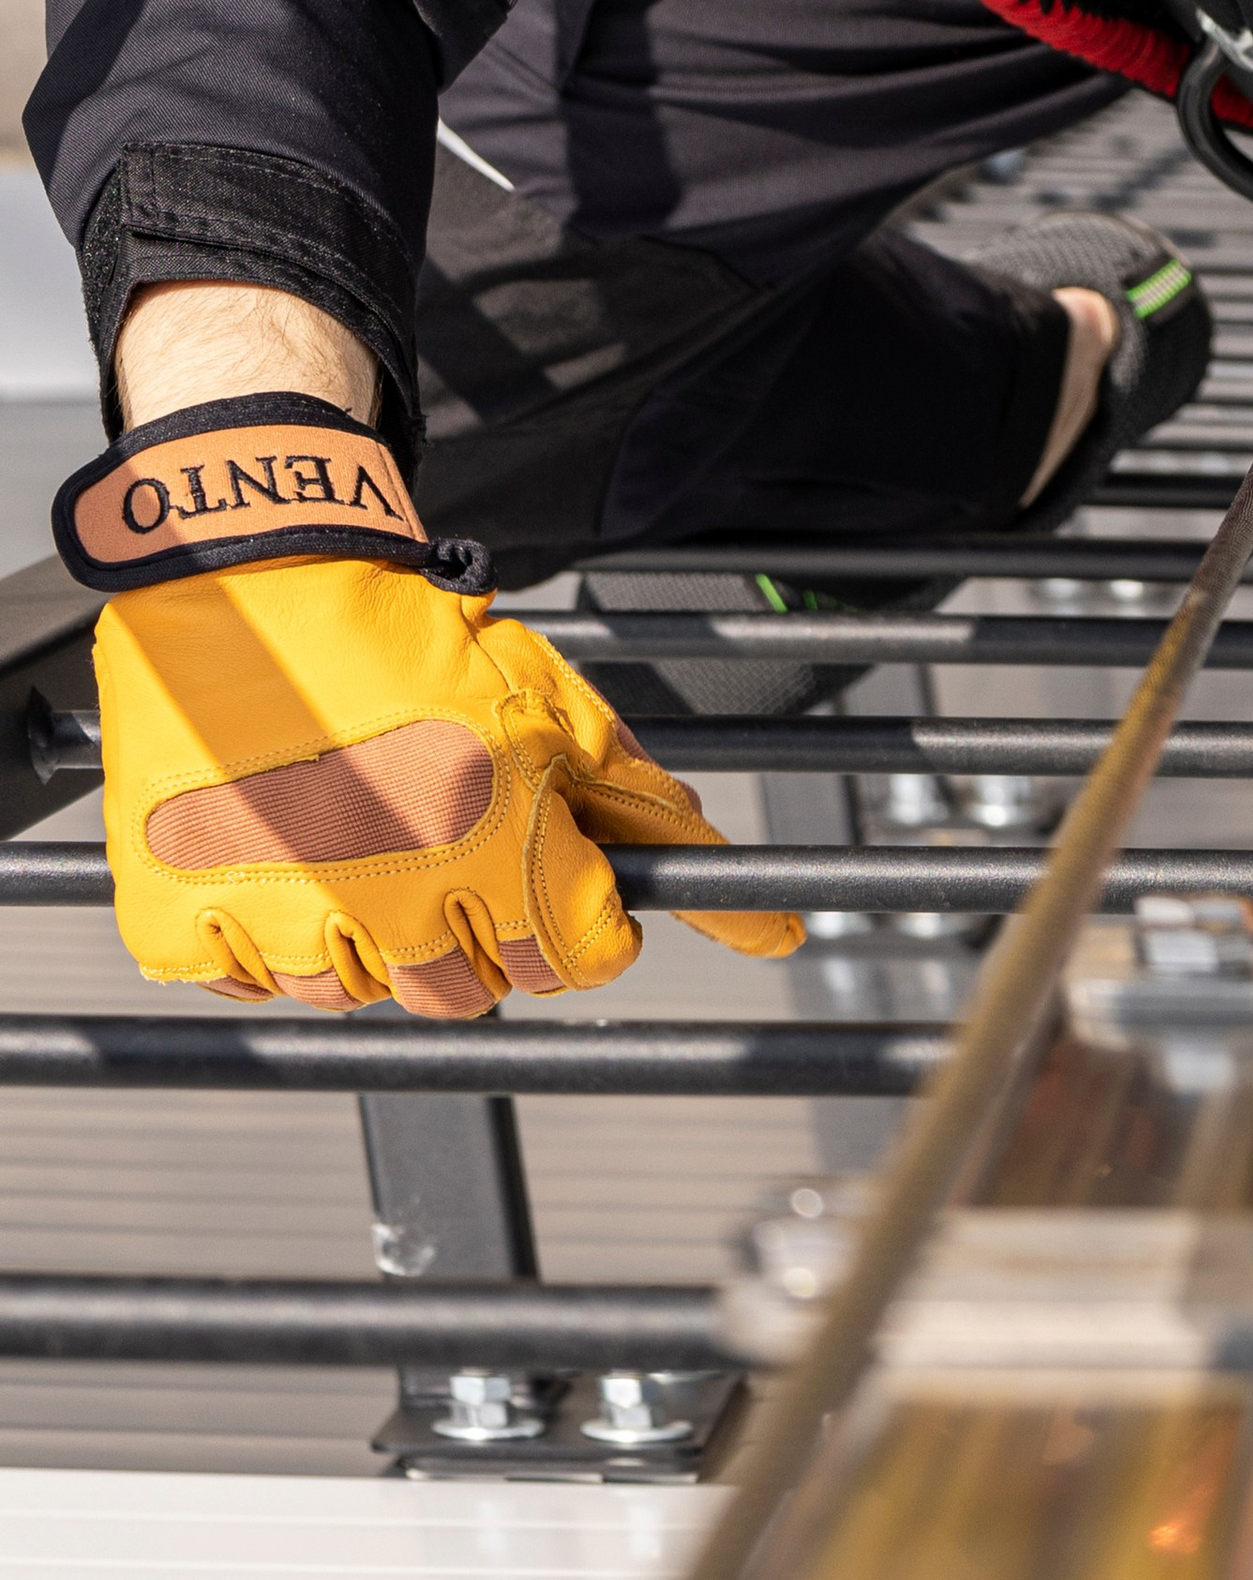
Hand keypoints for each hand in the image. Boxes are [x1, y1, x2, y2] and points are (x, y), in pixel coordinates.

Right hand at [95, 557, 802, 1012]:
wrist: (253, 582)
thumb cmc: (404, 636)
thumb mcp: (549, 698)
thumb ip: (640, 798)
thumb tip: (738, 897)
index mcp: (498, 841)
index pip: (584, 959)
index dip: (590, 925)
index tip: (571, 893)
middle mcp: (397, 896)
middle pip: (481, 993)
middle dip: (493, 934)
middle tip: (460, 847)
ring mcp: (287, 918)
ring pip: (373, 996)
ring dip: (385, 940)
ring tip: (371, 837)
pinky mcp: (188, 921)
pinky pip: (262, 985)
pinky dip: (281, 938)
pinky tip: (292, 857)